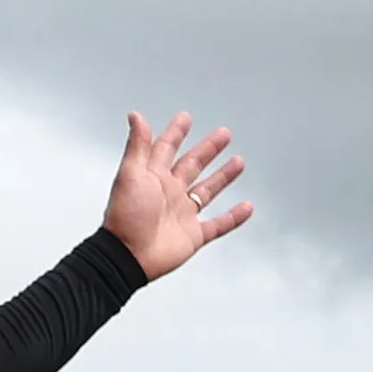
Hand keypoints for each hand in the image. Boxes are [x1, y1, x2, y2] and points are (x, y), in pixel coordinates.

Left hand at [101, 111, 251, 281]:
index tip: (186, 118)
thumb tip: (136, 116)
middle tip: (223, 134)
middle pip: (193, 165)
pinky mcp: (193, 235)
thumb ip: (137, 144)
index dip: (177, 132)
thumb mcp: (130, 173)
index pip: (167, 148)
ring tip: (238, 162)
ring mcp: (183, 213)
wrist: (128, 255)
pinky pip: (219, 224)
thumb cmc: (125, 216)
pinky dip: (234, 217)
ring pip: (208, 190)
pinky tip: (247, 207)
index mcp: (153, 176)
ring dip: (223, 176)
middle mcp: (169, 192)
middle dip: (208, 149)